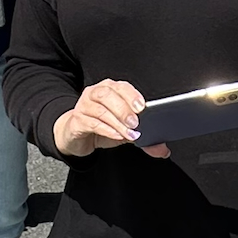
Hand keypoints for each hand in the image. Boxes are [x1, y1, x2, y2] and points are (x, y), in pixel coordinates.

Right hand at [51, 78, 171, 158]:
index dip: (132, 95)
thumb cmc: (101, 126)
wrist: (75, 134)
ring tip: (128, 133)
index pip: (121, 87)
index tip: (142, 107)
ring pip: (100, 109)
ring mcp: (83, 106)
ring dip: (117, 122)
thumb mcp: (124, 131)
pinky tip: (115, 135)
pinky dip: (105, 129)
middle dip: (124, 109)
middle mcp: (95, 93)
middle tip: (135, 123)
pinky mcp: (76, 120)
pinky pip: (91, 122)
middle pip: (108, 94)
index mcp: (110, 89)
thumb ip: (144, 139)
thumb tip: (162, 150)